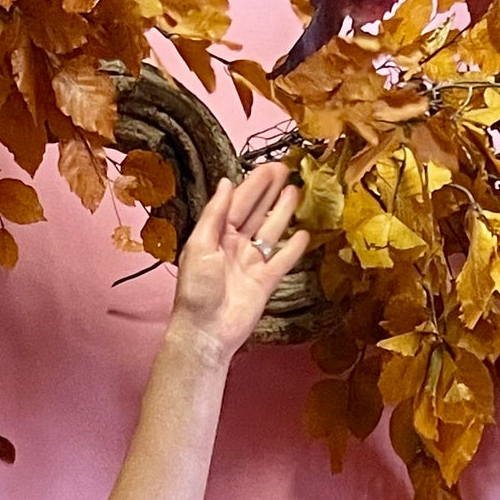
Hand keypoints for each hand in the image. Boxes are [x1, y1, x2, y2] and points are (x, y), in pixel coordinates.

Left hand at [169, 168, 309, 363]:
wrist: (206, 332)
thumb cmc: (196, 291)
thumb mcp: (200, 245)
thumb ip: (215, 213)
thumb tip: (226, 182)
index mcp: (216, 235)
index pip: (239, 203)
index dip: (255, 184)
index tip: (270, 167)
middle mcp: (235, 246)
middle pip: (257, 212)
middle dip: (271, 191)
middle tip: (287, 170)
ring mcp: (251, 263)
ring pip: (271, 232)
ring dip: (283, 212)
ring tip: (297, 192)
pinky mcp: (265, 282)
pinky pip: (282, 261)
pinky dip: (294, 248)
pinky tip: (304, 234)